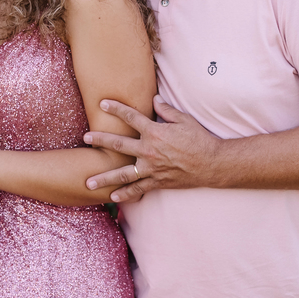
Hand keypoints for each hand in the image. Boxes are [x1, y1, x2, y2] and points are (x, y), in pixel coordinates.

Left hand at [82, 95, 222, 201]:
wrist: (213, 164)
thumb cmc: (199, 139)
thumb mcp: (184, 120)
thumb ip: (166, 110)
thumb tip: (154, 100)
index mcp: (155, 132)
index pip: (131, 117)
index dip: (116, 108)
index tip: (102, 103)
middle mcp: (149, 150)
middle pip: (119, 144)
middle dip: (100, 140)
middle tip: (85, 138)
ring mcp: (152, 168)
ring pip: (122, 173)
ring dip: (104, 177)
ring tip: (88, 182)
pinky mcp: (158, 182)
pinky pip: (138, 189)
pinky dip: (125, 194)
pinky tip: (112, 197)